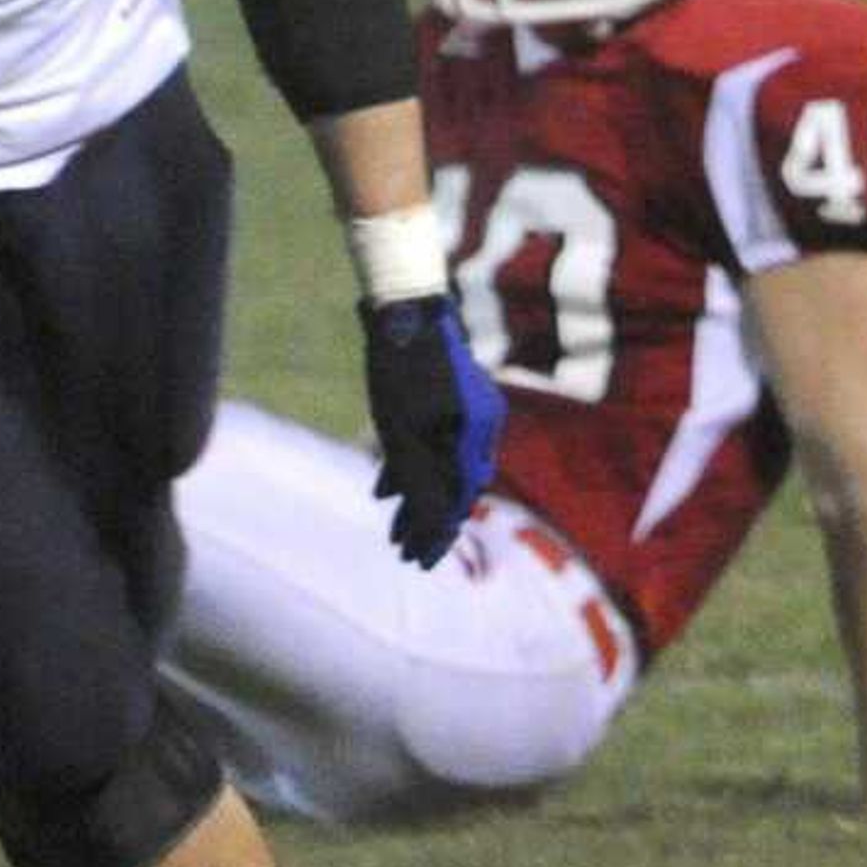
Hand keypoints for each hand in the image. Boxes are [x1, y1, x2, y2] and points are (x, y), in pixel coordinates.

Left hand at [359, 293, 504, 568]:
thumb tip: (436, 527)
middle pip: (454, 485)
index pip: (460, 498)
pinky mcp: (451, 397)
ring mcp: (469, 409)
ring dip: (416, 496)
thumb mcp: (403, 434)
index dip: (438, 534)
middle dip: (425, 520)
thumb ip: (421, 481)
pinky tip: (385, 487)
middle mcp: (481, 425)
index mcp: (476, 435)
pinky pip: (436, 442)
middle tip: (402, 551)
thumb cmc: (401, 371)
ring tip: (390, 525)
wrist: (404, 304)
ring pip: (442, 465)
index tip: (420, 561)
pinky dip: (413, 465)